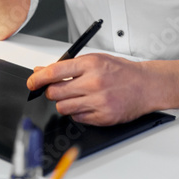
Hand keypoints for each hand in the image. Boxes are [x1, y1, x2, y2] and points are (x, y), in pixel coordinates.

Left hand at [27, 53, 157, 125]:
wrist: (146, 85)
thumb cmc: (121, 71)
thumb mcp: (94, 60)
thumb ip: (68, 65)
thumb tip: (42, 70)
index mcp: (90, 64)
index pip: (54, 72)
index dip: (37, 79)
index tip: (32, 82)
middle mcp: (94, 83)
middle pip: (55, 93)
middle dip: (51, 92)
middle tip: (56, 90)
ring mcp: (99, 101)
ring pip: (64, 108)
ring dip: (63, 103)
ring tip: (74, 97)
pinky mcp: (103, 117)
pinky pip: (78, 118)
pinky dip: (77, 112)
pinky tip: (86, 104)